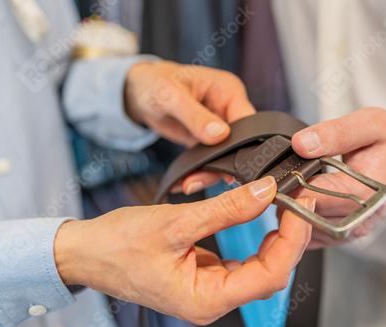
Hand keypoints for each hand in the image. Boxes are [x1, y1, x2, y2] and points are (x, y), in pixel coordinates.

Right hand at [54, 177, 313, 324]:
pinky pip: (239, 262)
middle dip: (287, 237)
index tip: (301, 207)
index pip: (269, 274)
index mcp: (206, 299)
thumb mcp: (177, 222)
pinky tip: (256, 217)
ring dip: (273, 238)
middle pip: (269, 273)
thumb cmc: (119, 244)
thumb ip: (226, 209)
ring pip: (257, 268)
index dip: (291, 240)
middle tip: (296, 200)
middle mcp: (211, 301)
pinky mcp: (202, 275)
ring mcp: (207, 289)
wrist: (87, 251)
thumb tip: (264, 193)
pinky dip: (252, 239)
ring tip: (282, 206)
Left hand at [125, 60, 255, 193]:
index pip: (248, 122)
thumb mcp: (170, 96)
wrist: (137, 91)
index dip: (243, 145)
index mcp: (228, 90)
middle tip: (200, 180)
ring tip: (188, 184)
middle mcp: (228, 108)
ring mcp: (219, 126)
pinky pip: (210, 160)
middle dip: (223, 165)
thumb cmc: (154, 83)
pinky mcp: (207, 141)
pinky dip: (200, 172)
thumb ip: (196, 116)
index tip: (230, 167)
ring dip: (209, 172)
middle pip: (239, 144)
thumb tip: (220, 135)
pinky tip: (186, 182)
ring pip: (225, 156)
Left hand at [290, 108, 385, 247]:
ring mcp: (351, 231)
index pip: (316, 198)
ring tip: (284, 189)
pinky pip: (310, 237)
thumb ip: (335, 132)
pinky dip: (295, 223)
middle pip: (307, 218)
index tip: (276, 175)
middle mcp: (360, 219)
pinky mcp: (343, 235)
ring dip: (288, 213)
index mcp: (368, 193)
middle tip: (275, 182)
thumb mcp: (370, 124)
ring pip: (306, 232)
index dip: (291, 186)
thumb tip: (301, 144)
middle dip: (285, 200)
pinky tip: (292, 203)